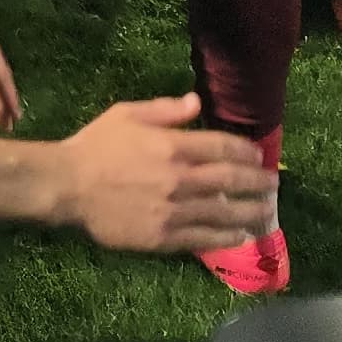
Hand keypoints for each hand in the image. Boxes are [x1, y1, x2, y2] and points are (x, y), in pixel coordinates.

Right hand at [44, 93, 278, 252]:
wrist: (67, 186)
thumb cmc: (95, 146)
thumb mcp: (127, 114)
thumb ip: (165, 109)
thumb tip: (196, 102)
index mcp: (172, 146)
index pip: (222, 148)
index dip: (245, 152)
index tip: (258, 156)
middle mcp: (179, 179)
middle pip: (230, 181)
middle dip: (257, 183)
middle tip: (274, 185)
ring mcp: (173, 211)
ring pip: (223, 213)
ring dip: (250, 213)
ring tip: (267, 213)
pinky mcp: (162, 238)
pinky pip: (202, 239)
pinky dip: (225, 238)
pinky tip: (240, 237)